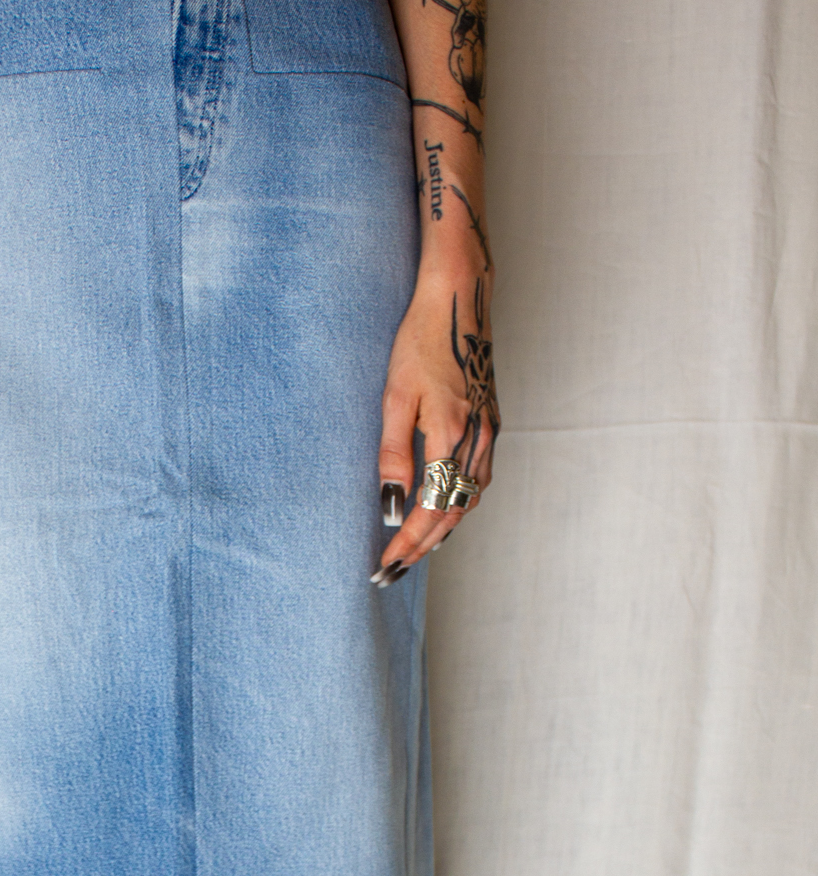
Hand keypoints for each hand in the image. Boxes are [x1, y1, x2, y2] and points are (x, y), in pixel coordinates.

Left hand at [372, 272, 497, 584]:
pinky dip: (459, 504)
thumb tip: (392, 508)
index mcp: (451, 435)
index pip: (429, 510)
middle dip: (422, 549)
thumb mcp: (395, 398)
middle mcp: (478, 441)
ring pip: (469, 500)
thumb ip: (393, 456)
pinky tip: (443, 511)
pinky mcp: (492, 425)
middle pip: (452, 515)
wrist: (460, 302)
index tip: (385, 566)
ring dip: (443, 531)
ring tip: (414, 552)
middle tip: (393, 573)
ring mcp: (489, 434)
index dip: (408, 545)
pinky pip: (479, 480)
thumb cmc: (420, 342)